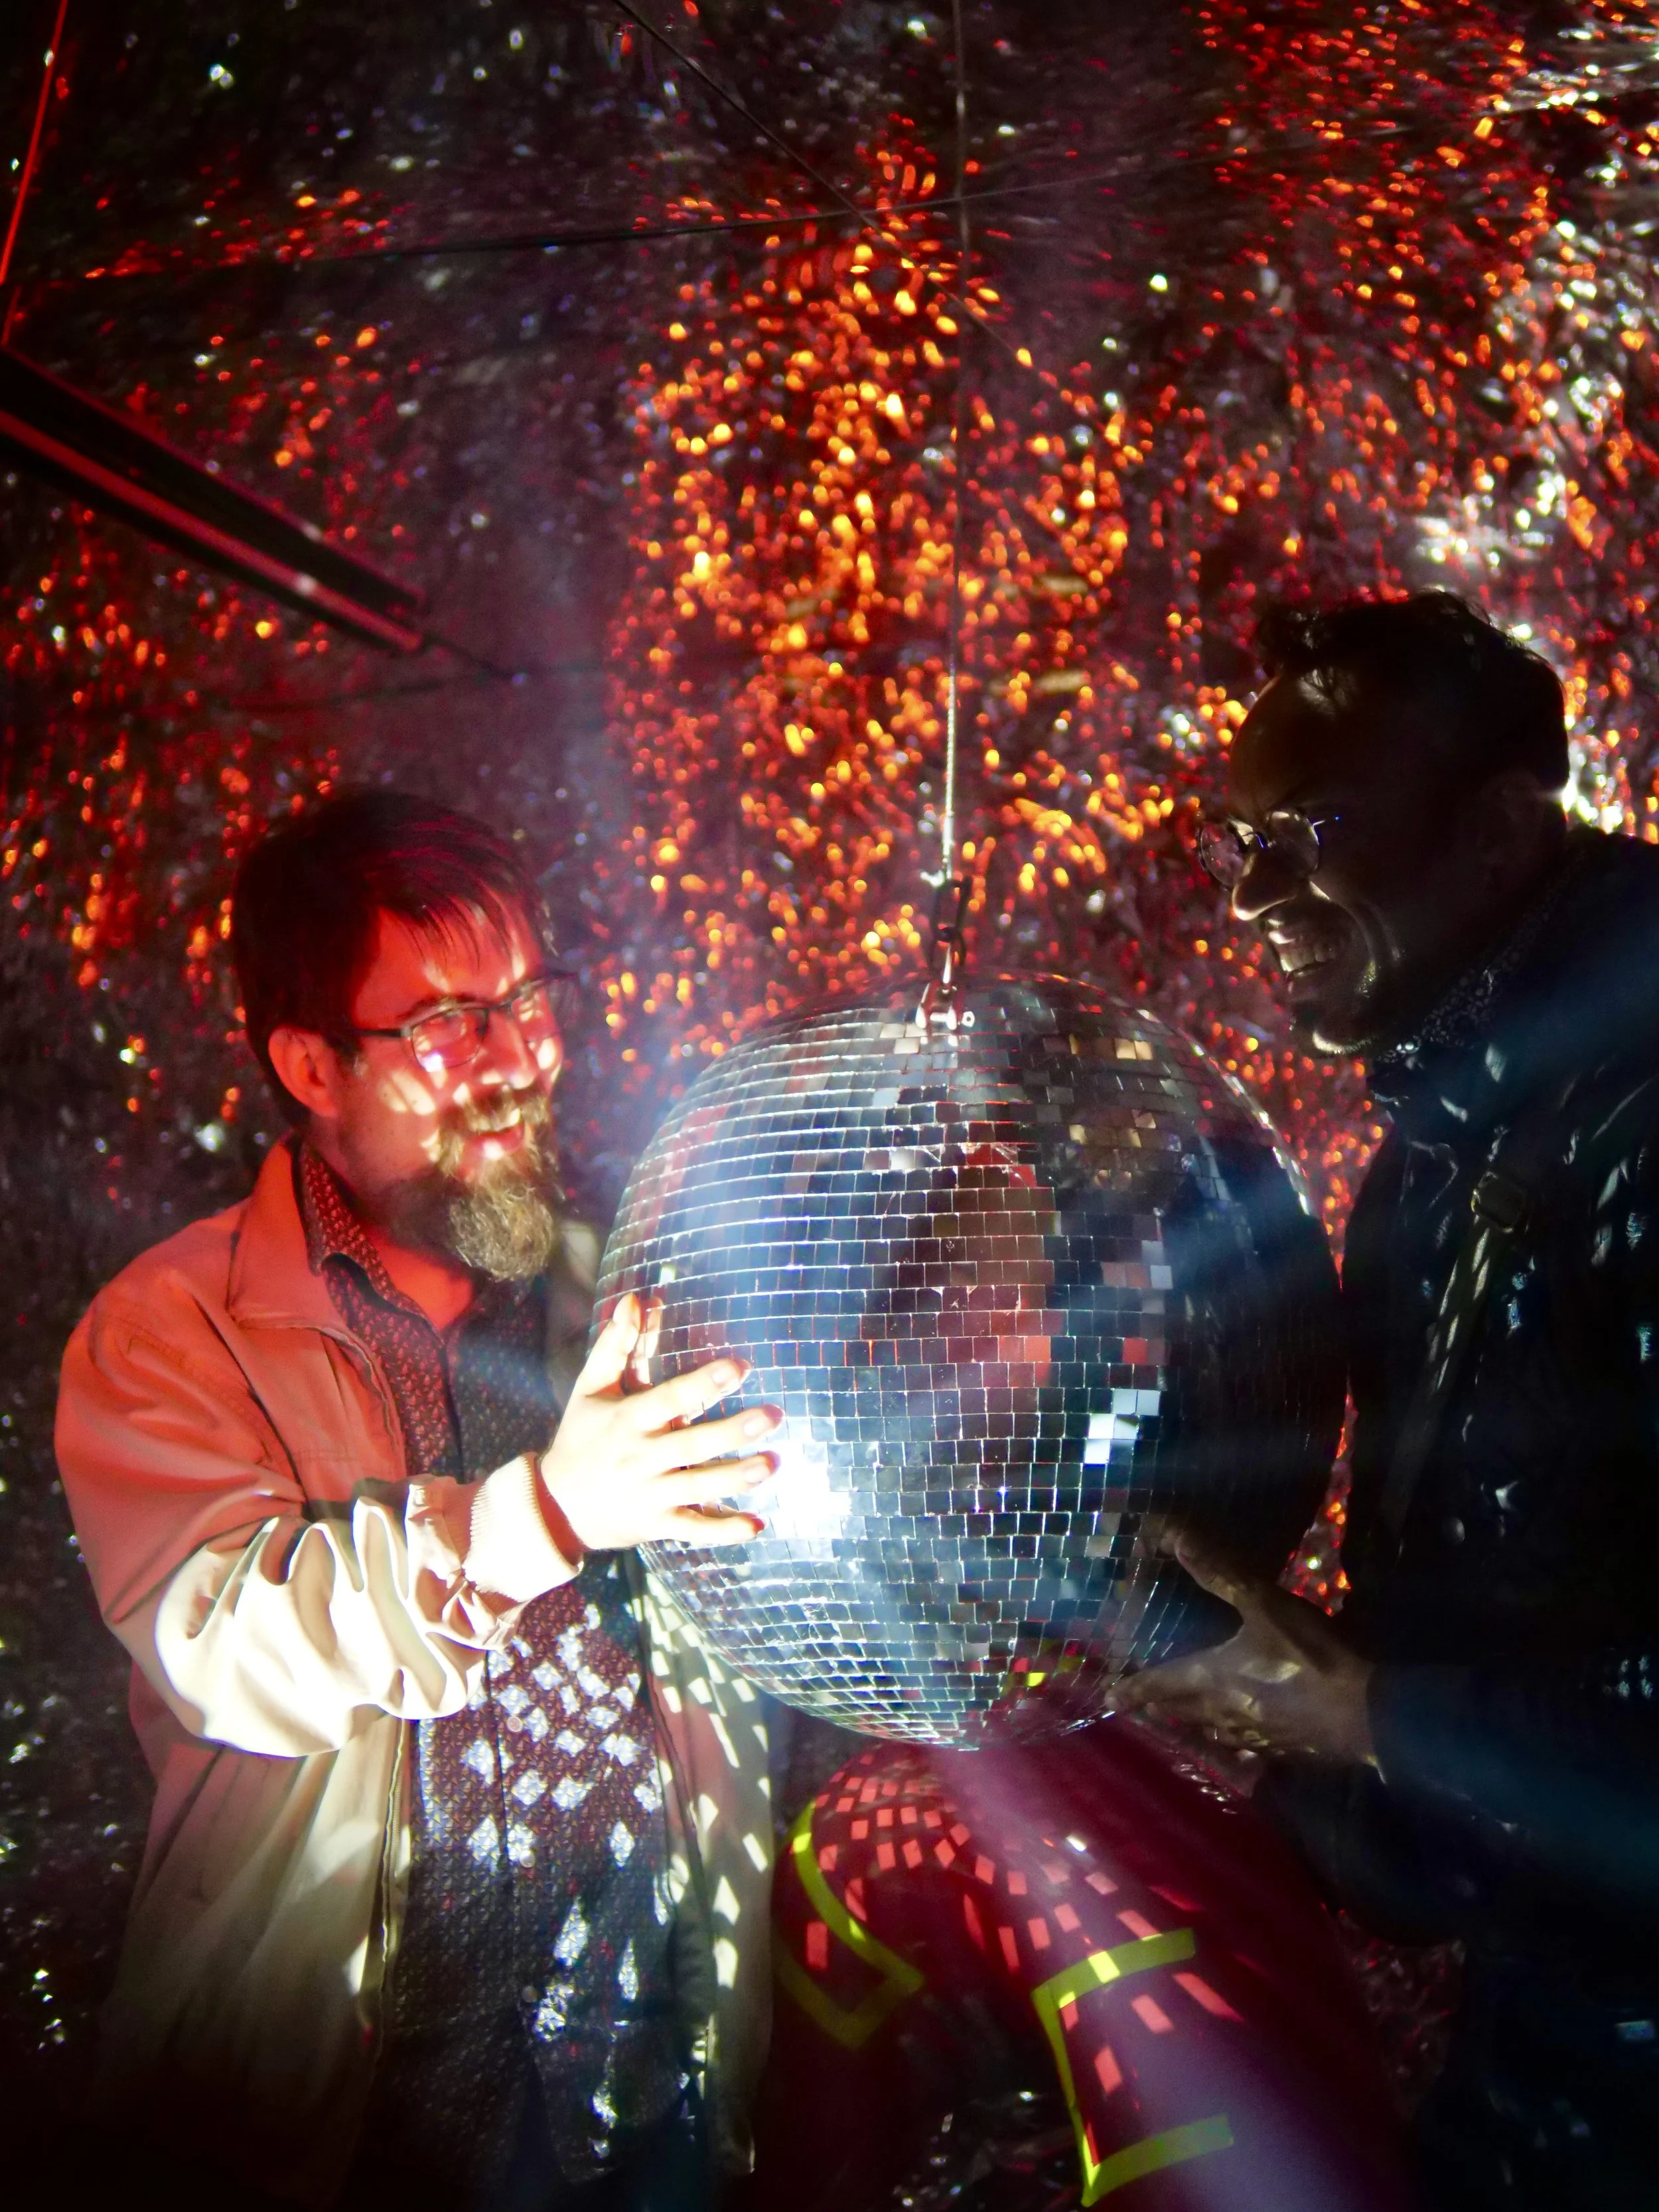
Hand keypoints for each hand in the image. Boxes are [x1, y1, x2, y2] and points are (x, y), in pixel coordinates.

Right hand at [539, 1292, 779, 1552]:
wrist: (556, 1506)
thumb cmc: (581, 1436)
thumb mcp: (590, 1389)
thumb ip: (615, 1345)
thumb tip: (633, 1299)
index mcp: (628, 1420)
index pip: (669, 1399)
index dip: (703, 1384)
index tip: (739, 1367)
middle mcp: (640, 1458)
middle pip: (692, 1446)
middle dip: (732, 1431)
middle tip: (771, 1416)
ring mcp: (649, 1495)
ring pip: (698, 1488)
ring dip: (736, 1478)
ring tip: (772, 1464)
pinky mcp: (656, 1525)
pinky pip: (694, 1530)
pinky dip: (724, 1530)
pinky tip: (756, 1524)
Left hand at [1105, 1525, 1377, 1765]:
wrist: (1364, 1715)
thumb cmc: (1309, 1656)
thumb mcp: (1265, 1605)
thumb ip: (1221, 1574)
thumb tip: (1175, 1539)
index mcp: (1210, 1678)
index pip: (1160, 1682)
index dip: (1134, 1687)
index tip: (1109, 1696)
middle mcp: (1222, 1712)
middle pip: (1180, 1711)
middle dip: (1158, 1706)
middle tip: (1138, 1705)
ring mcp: (1253, 1737)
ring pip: (1210, 1731)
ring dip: (1192, 1723)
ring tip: (1183, 1716)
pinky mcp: (1282, 1750)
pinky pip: (1243, 1746)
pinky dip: (1231, 1739)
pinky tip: (1241, 1738)